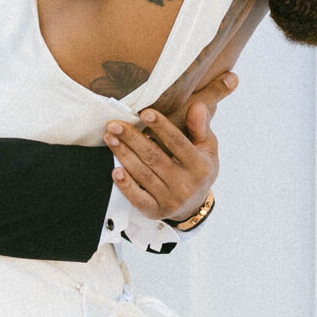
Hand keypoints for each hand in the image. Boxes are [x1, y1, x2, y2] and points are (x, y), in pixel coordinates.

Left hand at [105, 70, 236, 222]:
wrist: (194, 206)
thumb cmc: (198, 169)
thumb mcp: (207, 147)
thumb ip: (200, 127)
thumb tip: (197, 105)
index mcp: (199, 166)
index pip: (178, 143)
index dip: (161, 127)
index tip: (145, 112)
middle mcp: (185, 184)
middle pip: (154, 157)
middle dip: (132, 139)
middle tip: (115, 124)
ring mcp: (170, 200)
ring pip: (143, 175)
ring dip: (123, 155)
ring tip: (110, 138)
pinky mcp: (155, 211)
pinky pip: (138, 199)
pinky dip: (126, 185)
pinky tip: (115, 170)